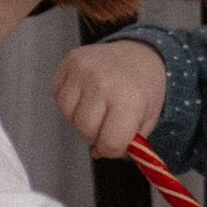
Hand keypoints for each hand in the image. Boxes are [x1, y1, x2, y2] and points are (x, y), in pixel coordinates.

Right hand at [53, 39, 170, 156]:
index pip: (110, 142)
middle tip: (106, 123)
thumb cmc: (143, 88)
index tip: (115, 142)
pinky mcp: (70, 62)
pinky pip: (58, 96)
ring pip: (68, 115)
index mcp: (129, 99)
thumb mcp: (148, 119)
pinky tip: (85, 93)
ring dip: (79, 118)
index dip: (111, 149)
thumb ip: (127, 143)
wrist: (139, 53)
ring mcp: (84, 70)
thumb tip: (97, 153)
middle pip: (85, 130)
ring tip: (96, 106)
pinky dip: (69, 102)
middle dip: (94, 134)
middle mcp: (104, 83)